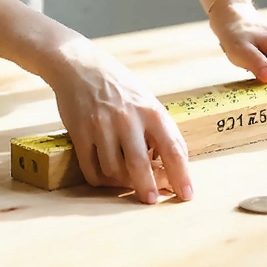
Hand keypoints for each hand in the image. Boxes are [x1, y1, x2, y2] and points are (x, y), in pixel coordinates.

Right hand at [45, 30, 191, 203]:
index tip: (186, 194)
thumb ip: (158, 127)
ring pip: (114, 170)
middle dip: (148, 188)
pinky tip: (107, 177)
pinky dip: (101, 179)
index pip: (173, 148)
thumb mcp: (145, 99)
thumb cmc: (118, 84)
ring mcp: (102, 126)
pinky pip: (92, 169)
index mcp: (150, 109)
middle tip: (151, 200)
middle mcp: (127, 118)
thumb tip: (170, 163)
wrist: (79, 65)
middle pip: (140, 165)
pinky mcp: (80, 132)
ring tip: (125, 181)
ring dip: (121, 182)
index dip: (182, 175)